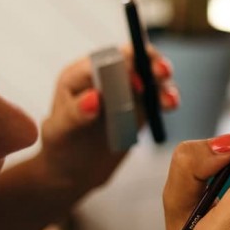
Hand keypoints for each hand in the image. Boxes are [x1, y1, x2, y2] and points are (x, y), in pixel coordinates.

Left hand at [39, 46, 177, 194]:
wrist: (73, 170)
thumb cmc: (60, 146)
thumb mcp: (59, 132)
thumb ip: (74, 114)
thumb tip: (94, 98)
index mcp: (83, 75)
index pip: (106, 58)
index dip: (124, 62)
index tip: (133, 79)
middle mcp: (108, 77)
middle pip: (135, 59)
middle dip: (150, 61)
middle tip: (160, 72)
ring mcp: (128, 91)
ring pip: (151, 76)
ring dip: (163, 81)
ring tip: (168, 99)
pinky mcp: (143, 107)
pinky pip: (159, 97)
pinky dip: (168, 98)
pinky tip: (170, 105)